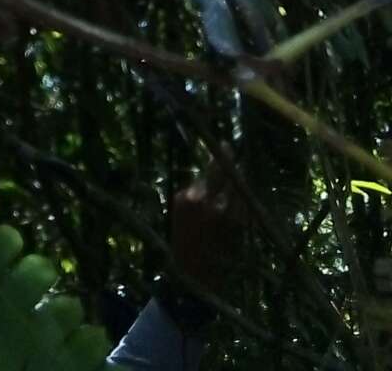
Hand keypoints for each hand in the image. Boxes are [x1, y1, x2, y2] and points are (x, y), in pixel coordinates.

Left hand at [168, 164, 245, 297]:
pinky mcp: (179, 198)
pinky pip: (194, 188)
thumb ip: (240, 210)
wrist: (190, 277)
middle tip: (227, 145)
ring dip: (211, 177)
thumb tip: (243, 185)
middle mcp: (210, 201)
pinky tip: (202, 199)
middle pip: (219, 169)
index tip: (244, 158)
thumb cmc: (222, 262)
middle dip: (223, 157)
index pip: (239, 182)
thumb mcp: (239, 237)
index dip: (240, 169)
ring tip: (214, 180)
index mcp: (230, 214)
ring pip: (205, 178)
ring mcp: (192, 198)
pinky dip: (200, 189)